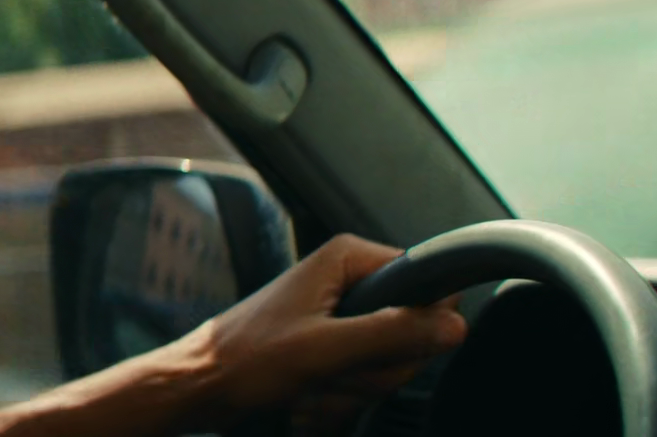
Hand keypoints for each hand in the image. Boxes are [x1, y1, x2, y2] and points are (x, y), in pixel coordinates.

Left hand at [175, 234, 467, 432]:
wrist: (202, 386)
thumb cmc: (245, 359)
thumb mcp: (324, 349)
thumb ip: (391, 335)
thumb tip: (453, 325)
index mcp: (347, 259)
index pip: (428, 286)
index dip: (417, 327)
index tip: (382, 348)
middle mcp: (348, 281)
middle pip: (411, 333)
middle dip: (376, 368)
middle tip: (333, 371)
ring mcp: (342, 317)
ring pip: (389, 363)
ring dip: (355, 387)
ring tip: (313, 383)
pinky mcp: (333, 347)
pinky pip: (364, 379)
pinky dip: (340, 397)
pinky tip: (309, 395)